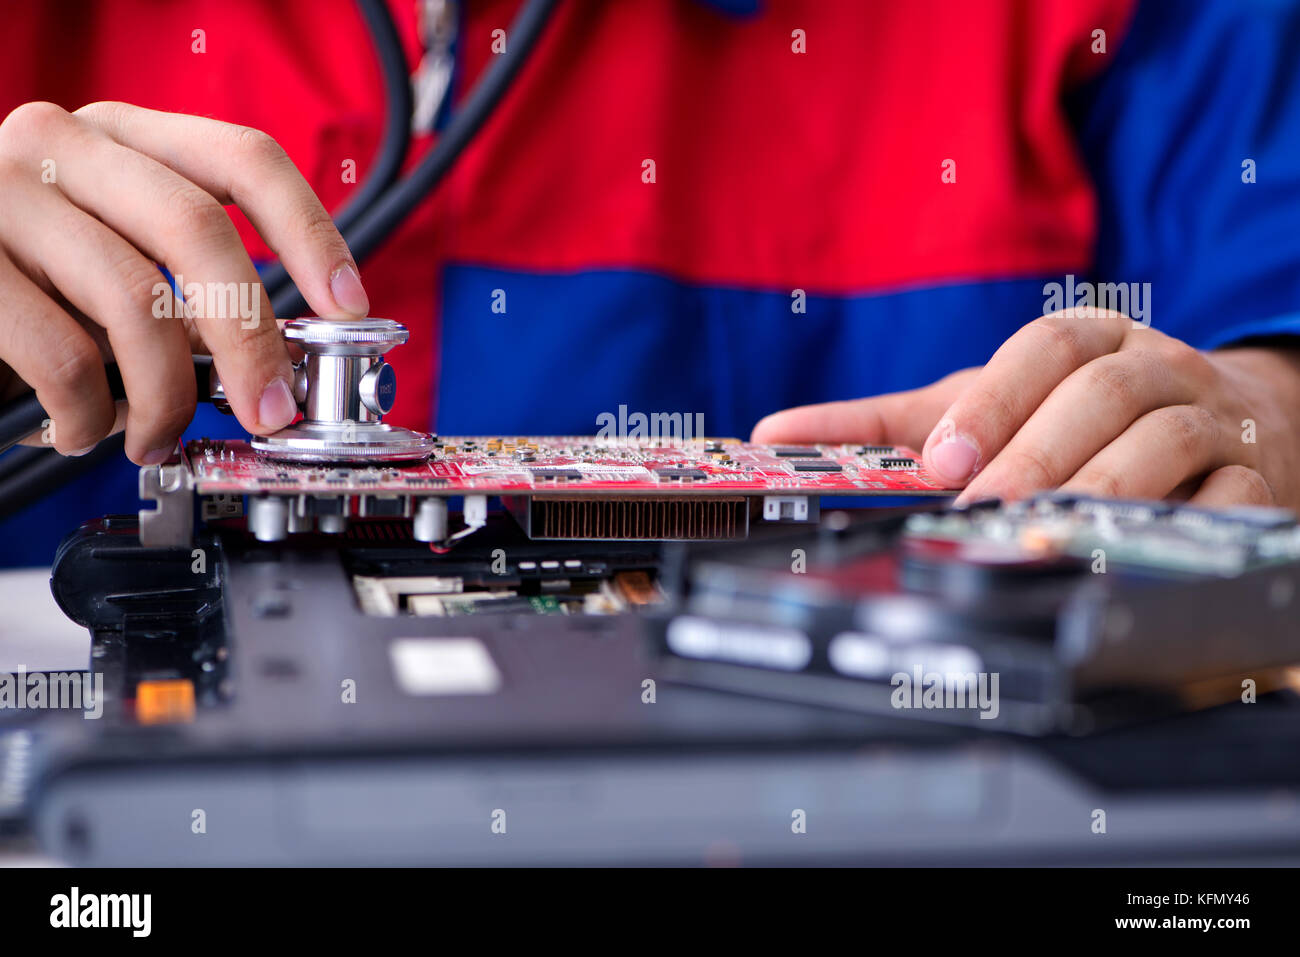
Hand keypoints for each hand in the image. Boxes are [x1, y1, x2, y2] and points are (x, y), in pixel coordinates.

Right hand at [0, 101, 370, 462]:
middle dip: (253, 339)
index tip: (349, 305)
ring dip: (167, 397)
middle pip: (198, 230)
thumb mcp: (118, 277)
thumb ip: (192, 299)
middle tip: (273, 411)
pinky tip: (83, 429)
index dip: (311, 233)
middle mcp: (60, 145)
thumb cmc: (29, 297)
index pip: (243, 157)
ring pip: (135, 300)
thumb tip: (282, 361)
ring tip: (158, 439)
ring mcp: (0, 194)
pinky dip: (90, 416)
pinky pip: (61, 355)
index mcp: (122, 140)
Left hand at [752, 310, 1299, 509]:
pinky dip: (1186, 525)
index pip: (1047, 346)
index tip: (944, 461)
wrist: (1229, 425)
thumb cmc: (1079, 419)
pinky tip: (1129, 551)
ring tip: (1041, 535)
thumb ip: (892, 425)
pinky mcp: (1256, 480)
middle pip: (1105, 392)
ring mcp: (1213, 420)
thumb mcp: (986, 410)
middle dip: (1038, 453)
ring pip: (1167, 440)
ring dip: (1100, 489)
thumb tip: (775, 434)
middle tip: (982, 510)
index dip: (995, 400)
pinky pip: (1235, 499)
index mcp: (1090, 340)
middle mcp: (1157, 366)